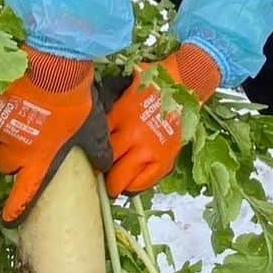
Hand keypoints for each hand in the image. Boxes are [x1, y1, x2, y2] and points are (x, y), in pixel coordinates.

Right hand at [0, 46, 111, 223]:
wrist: (53, 67)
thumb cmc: (74, 102)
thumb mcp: (93, 129)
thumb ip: (98, 151)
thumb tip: (104, 164)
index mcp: (39, 160)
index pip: (24, 194)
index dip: (16, 209)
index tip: (9, 219)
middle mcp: (15, 149)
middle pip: (6, 166)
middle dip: (14, 162)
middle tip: (28, 150)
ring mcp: (2, 127)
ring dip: (9, 138)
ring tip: (26, 123)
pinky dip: (5, 114)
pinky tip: (18, 103)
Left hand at [105, 44, 220, 197]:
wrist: (182, 86)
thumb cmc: (151, 87)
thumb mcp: (122, 98)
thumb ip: (110, 118)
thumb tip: (94, 133)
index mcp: (123, 120)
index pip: (100, 146)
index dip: (92, 157)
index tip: (91, 161)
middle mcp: (136, 138)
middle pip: (110, 167)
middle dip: (102, 174)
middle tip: (99, 177)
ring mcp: (152, 151)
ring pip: (126, 179)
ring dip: (118, 184)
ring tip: (114, 184)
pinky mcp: (166, 160)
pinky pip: (147, 181)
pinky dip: (136, 185)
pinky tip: (131, 184)